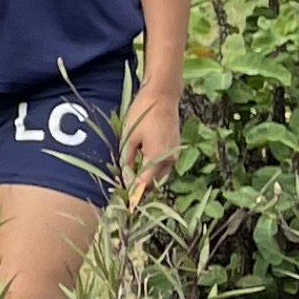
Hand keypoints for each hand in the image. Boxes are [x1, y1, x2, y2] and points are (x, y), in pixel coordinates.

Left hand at [123, 76, 183, 200]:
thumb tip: (126, 177)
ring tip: (130, 172)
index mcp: (158, 157)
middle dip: (140, 185)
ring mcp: (174, 154)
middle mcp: (170, 159)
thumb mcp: (129, 137)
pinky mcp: (175, 148)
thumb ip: (128, 159)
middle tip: (123, 185)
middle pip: (154, 181)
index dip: (135, 192)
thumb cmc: (142, 114)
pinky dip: (153, 166)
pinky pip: (164, 164)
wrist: (162, 97)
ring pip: (160, 173)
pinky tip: (141, 159)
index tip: (126, 201)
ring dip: (147, 176)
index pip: (145, 183)